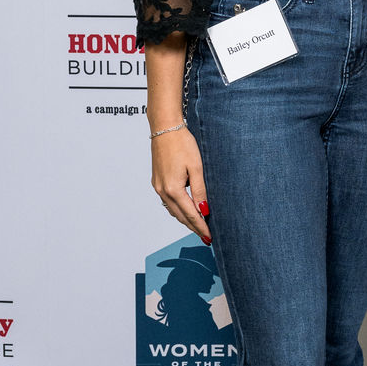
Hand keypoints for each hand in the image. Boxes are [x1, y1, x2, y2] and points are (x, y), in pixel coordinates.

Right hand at [150, 127, 210, 241]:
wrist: (165, 128)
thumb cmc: (182, 144)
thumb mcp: (197, 167)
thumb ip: (200, 191)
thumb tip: (204, 210)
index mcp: (173, 189)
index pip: (190, 215)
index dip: (201, 227)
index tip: (209, 237)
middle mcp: (162, 191)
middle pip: (180, 216)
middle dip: (193, 227)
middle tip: (206, 236)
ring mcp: (158, 187)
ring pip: (173, 210)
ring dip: (185, 219)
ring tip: (198, 225)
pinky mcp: (156, 181)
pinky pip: (168, 202)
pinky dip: (178, 209)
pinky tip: (186, 209)